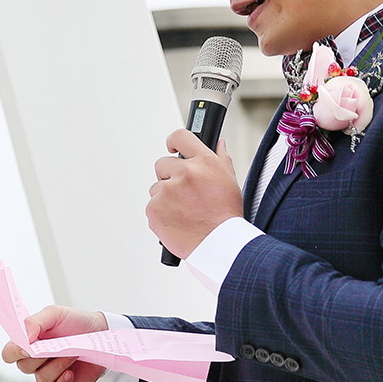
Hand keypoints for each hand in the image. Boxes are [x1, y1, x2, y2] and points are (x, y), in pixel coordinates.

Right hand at [0, 305, 108, 381]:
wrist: (102, 334)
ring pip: (41, 378)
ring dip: (58, 366)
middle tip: (59, 346)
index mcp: (28, 344)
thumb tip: (24, 339)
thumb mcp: (55, 314)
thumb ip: (34, 322)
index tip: (28, 347)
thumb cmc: (76, 323)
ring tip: (73, 353)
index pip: (9, 354)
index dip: (14, 352)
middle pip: (24, 367)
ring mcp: (49, 375)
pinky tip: (71, 373)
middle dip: (41, 357)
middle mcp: (35, 362)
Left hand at [147, 128, 240, 258]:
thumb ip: (221, 158)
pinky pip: (152, 205)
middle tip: (184, 194)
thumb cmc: (226, 216)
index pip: (181, 137)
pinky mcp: (154, 208)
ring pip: (157, 187)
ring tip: (184, 211)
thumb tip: (218, 143)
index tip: (172, 146)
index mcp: (204, 163)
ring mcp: (167, 191)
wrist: (219, 245)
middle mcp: (184, 173)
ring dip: (165, 196)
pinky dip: (160, 213)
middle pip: (162, 164)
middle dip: (170, 176)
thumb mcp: (230, 182)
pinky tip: (177, 220)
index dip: (174, 141)